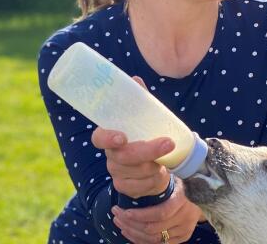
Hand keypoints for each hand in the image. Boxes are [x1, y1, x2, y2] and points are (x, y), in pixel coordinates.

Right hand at [91, 76, 174, 197]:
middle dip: (147, 151)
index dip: (107, 138)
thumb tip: (135, 79)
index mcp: (110, 136)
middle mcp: (110, 155)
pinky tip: (159, 173)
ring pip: (135, 172)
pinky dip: (154, 180)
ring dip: (154, 165)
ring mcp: (116, 172)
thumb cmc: (148, 136)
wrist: (157, 166)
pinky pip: (140, 186)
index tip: (123, 137)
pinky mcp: (125, 187)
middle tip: (168, 143)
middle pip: (123, 156)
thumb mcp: (146, 118)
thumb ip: (140, 100)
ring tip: (164, 159)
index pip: (98, 138)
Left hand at [111, 179, 203, 242]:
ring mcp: (185, 230)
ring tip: (119, 222)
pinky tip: (129, 232)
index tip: (124, 210)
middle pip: (154, 229)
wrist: (204, 194)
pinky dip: (141, 240)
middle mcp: (186, 217)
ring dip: (132, 232)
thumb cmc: (179, 181)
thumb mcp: (171, 176)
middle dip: (131, 224)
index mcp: (182, 199)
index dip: (140, 215)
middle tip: (116, 214)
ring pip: (154, 239)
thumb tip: (134, 171)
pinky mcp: (183, 238)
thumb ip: (156, 179)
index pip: (160, 213)